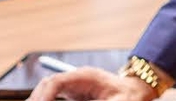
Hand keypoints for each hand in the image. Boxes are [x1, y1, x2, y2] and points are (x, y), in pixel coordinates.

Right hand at [25, 67, 157, 100]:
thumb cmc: (130, 96)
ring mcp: (73, 84)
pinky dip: (46, 99)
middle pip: (47, 84)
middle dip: (37, 98)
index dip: (44, 95)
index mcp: (85, 76)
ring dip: (40, 98)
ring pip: (48, 89)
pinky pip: (54, 94)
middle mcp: (76, 78)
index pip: (55, 81)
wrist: (138, 90)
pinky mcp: (73, 92)